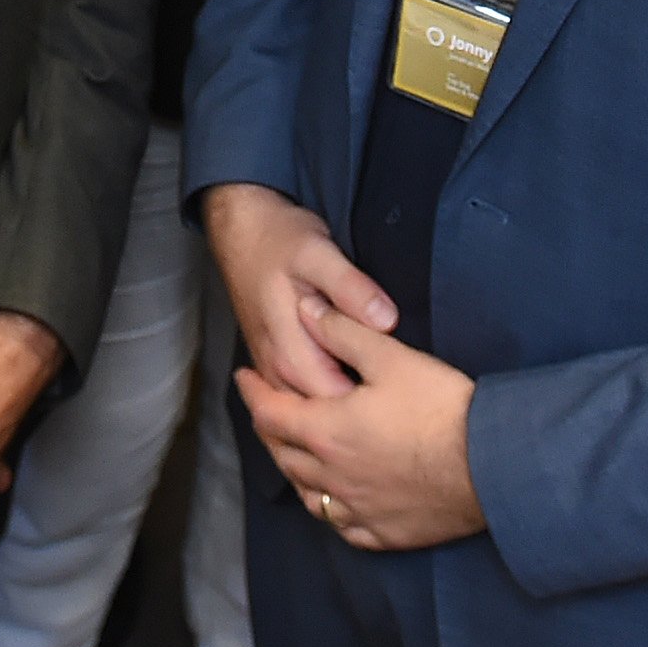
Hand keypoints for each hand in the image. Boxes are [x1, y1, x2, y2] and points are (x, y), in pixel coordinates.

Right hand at [201, 181, 398, 400]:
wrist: (241, 231)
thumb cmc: (280, 240)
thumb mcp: (319, 253)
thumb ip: (351, 289)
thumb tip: (386, 321)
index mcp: (290, 352)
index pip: (337, 403)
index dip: (372, 404)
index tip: (406, 394)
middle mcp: (277, 370)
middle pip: (324, 415)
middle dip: (362, 414)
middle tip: (403, 401)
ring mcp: (272, 370)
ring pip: (311, 411)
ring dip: (343, 410)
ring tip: (383, 398)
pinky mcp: (273, 363)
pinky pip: (302, 397)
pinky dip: (326, 401)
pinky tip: (354, 388)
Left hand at [243, 297, 482, 551]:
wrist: (493, 466)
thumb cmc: (442, 409)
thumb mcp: (391, 358)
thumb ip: (343, 331)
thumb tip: (306, 309)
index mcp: (326, 432)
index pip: (270, 412)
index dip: (252, 391)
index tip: (243, 376)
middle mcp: (332, 476)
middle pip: (283, 454)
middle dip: (269, 429)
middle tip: (268, 410)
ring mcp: (357, 510)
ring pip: (308, 495)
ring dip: (295, 471)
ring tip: (296, 453)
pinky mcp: (385, 533)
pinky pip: (343, 526)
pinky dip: (331, 509)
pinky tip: (336, 501)